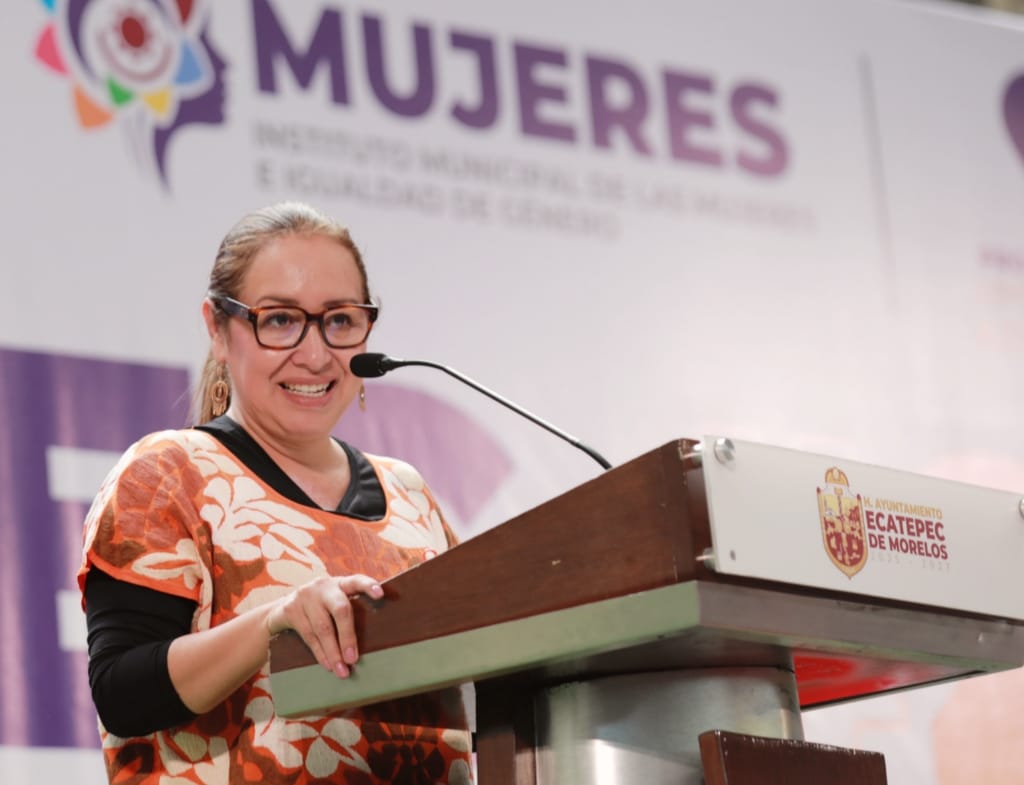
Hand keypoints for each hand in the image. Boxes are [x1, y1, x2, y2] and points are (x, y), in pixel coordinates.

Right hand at [266, 575, 383, 677]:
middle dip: (348, 637)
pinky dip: (320, 653)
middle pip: (340, 610)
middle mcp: (324, 587)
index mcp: (340, 584)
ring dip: (333, 652)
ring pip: (323, 628)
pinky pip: (308, 635)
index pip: (356, 580)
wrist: (282, 608)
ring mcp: (306, 597)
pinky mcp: (290, 610)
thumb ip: (349, 612)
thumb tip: (374, 642)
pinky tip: (328, 664)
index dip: (368, 586)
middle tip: (353, 659)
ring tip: (342, 670)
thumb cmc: (320, 609)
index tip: (380, 594)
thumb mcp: (334, 602)